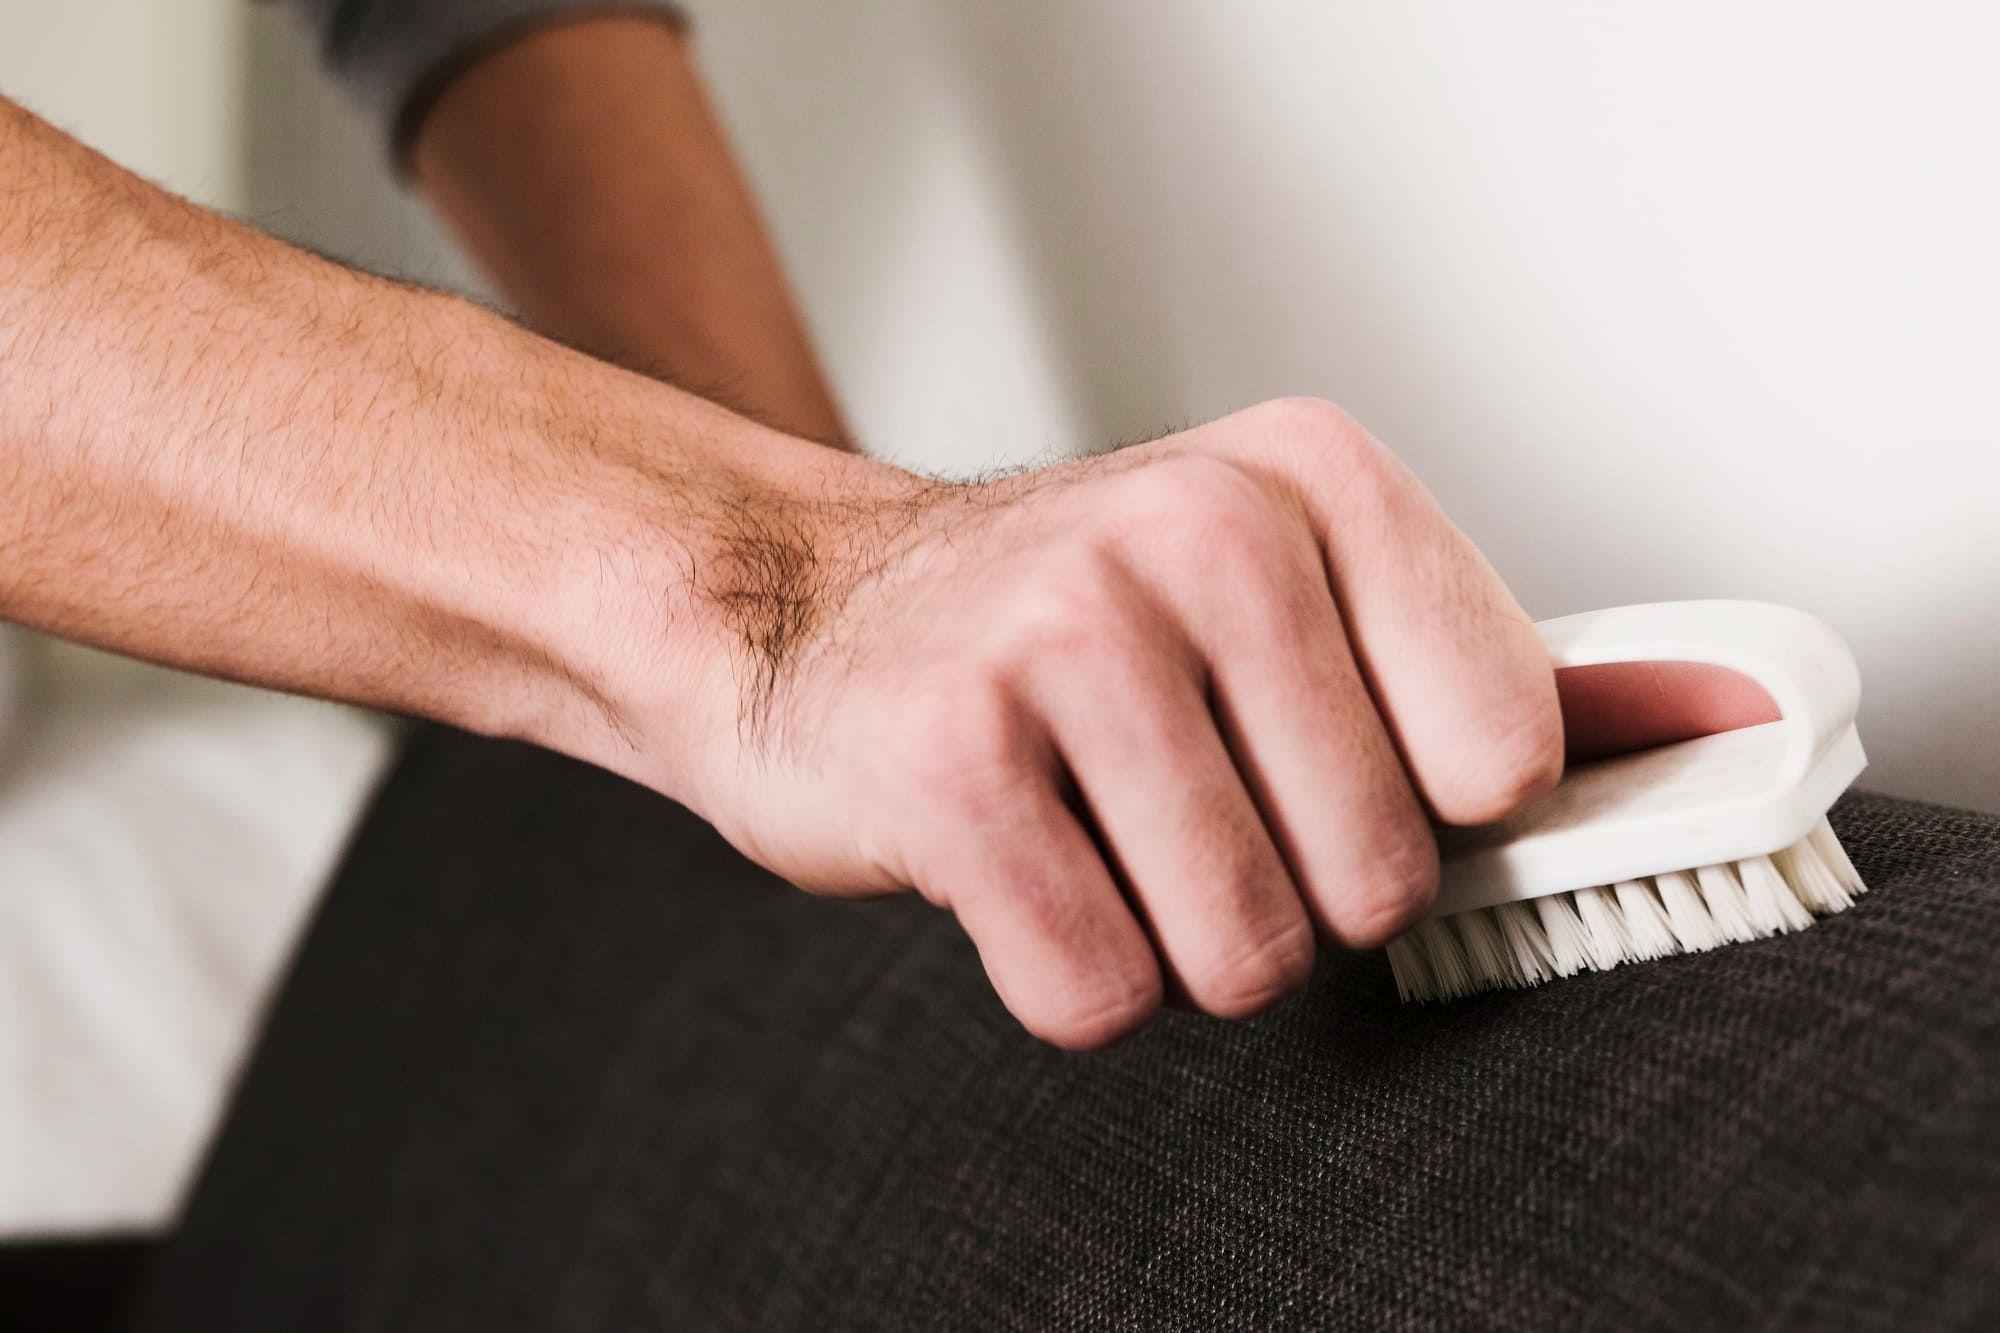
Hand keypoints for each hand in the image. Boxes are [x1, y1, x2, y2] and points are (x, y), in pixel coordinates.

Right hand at [630, 398, 1566, 1047]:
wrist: (805, 609)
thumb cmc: (1065, 627)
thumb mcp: (1277, 586)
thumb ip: (1472, 664)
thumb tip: (1718, 723)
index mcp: (1312, 479)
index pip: (1505, 752)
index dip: (1416, 811)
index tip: (1312, 770)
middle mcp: (1200, 532)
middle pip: (1379, 879)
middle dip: (1281, 892)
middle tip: (1171, 801)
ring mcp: (1068, 637)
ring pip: (1243, 955)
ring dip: (1171, 941)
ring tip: (1092, 832)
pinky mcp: (954, 761)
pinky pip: (1096, 988)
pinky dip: (1063, 975)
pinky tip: (1011, 867)